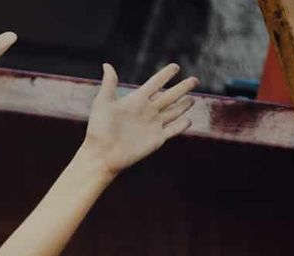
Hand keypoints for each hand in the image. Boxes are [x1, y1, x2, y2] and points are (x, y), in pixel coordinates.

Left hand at [81, 63, 197, 174]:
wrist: (101, 154)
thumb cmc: (99, 129)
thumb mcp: (103, 103)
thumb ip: (109, 84)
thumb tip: (106, 64)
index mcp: (136, 100)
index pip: (155, 83)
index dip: (165, 75)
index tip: (175, 67)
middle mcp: (147, 111)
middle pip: (169, 96)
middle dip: (182, 88)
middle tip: (194, 80)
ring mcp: (153, 125)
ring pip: (174, 112)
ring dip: (184, 105)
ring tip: (192, 99)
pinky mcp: (157, 139)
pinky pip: (173, 130)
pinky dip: (182, 125)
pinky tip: (188, 120)